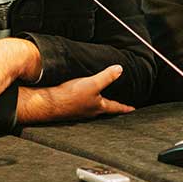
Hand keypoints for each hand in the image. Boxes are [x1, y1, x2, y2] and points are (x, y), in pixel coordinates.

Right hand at [16, 65, 134, 123]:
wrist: (50, 103)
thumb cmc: (71, 96)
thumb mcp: (93, 84)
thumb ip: (106, 77)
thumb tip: (120, 69)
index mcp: (98, 107)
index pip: (115, 107)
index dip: (124, 107)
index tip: (132, 109)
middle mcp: (90, 112)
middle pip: (104, 109)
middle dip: (111, 106)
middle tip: (117, 106)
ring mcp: (79, 111)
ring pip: (92, 108)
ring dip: (97, 104)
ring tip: (99, 100)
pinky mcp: (69, 108)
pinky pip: (80, 105)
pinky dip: (84, 101)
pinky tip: (79, 97)